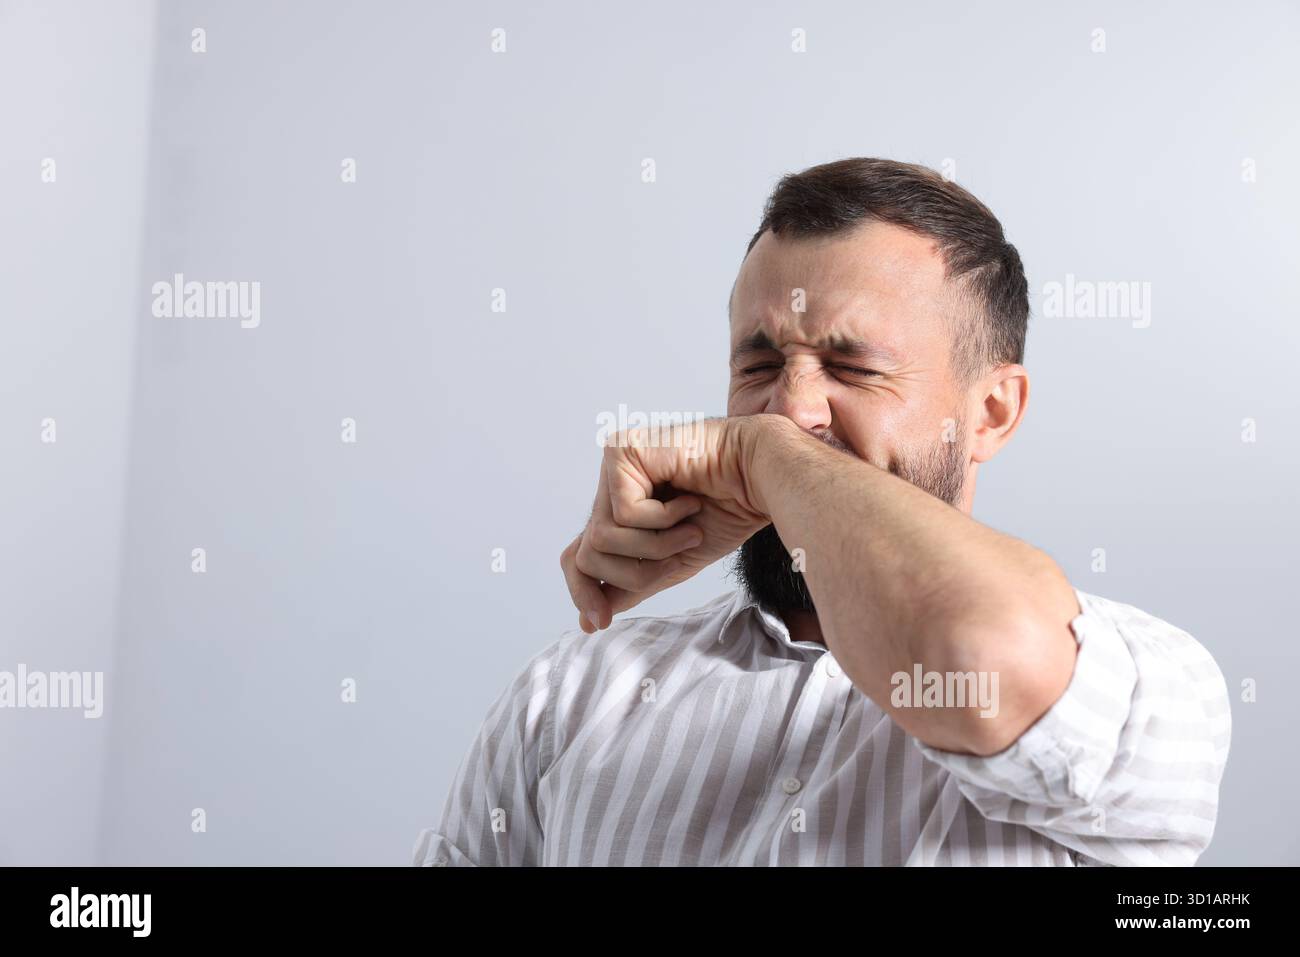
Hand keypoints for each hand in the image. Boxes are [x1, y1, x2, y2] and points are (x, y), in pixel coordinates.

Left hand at [560, 416, 773, 632]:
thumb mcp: (672, 562)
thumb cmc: (726, 511)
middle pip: (588, 555)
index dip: (582, 591)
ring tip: (690, 526)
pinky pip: (624, 513)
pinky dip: (664, 519)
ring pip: (601, 538)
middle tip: (680, 552)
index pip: (577, 557)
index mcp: (619, 510)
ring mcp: (613, 466)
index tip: (599, 623)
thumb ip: (631, 584)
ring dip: (656, 545)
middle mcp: (609, 486)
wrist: (761, 476)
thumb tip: (589, 620)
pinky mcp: (621, 451)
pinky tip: (689, 500)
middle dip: (637, 570)